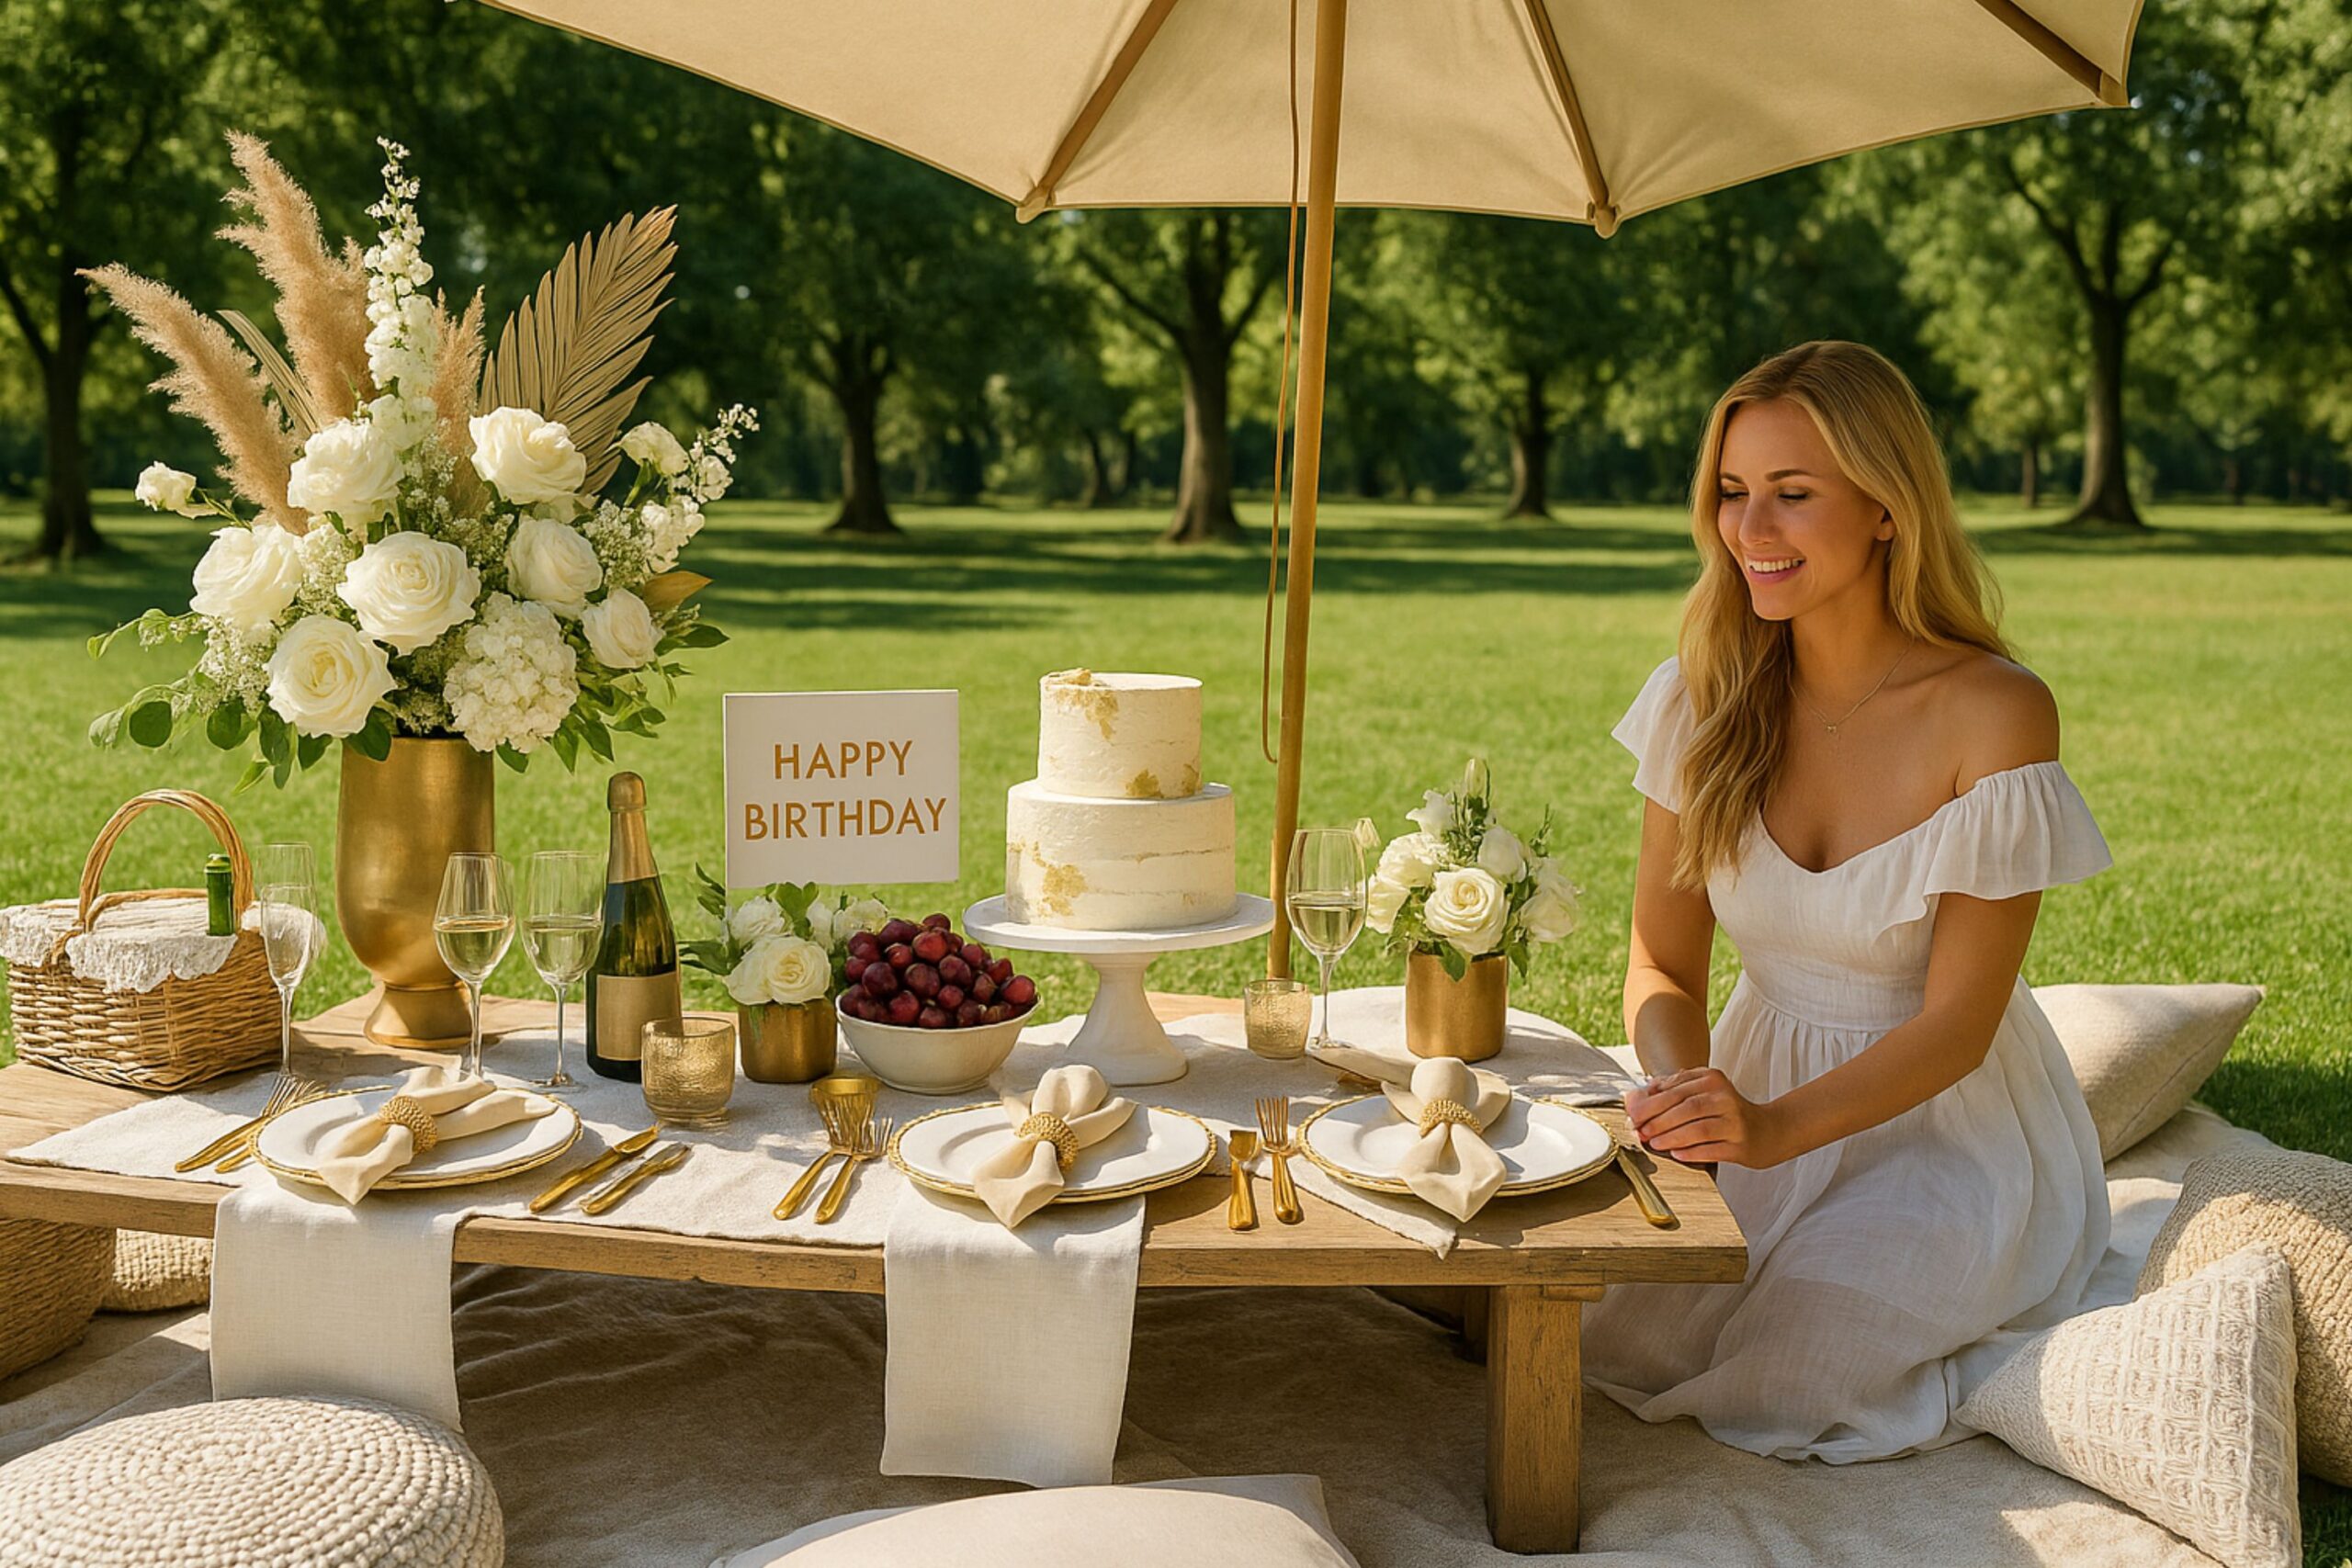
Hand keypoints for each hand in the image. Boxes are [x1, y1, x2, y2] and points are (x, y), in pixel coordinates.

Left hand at [1625, 1067, 1789, 1168]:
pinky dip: (1692, 1152)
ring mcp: (1735, 1122)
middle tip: (1638, 1130)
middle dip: (1657, 1120)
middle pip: (1684, 1107)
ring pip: (1697, 1129)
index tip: (1632, 1114)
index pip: (1674, 1090)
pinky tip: (1677, 1154)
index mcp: (1712, 1079)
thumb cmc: (1728, 1111)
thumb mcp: (1703, 1092)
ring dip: (1671, 1137)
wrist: (1771, 1129)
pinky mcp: (1741, 1146)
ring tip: (1653, 1142)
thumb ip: (1670, 1091)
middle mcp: (1725, 1097)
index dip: (1649, 1103)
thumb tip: (1633, 1098)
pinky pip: (1712, 1149)